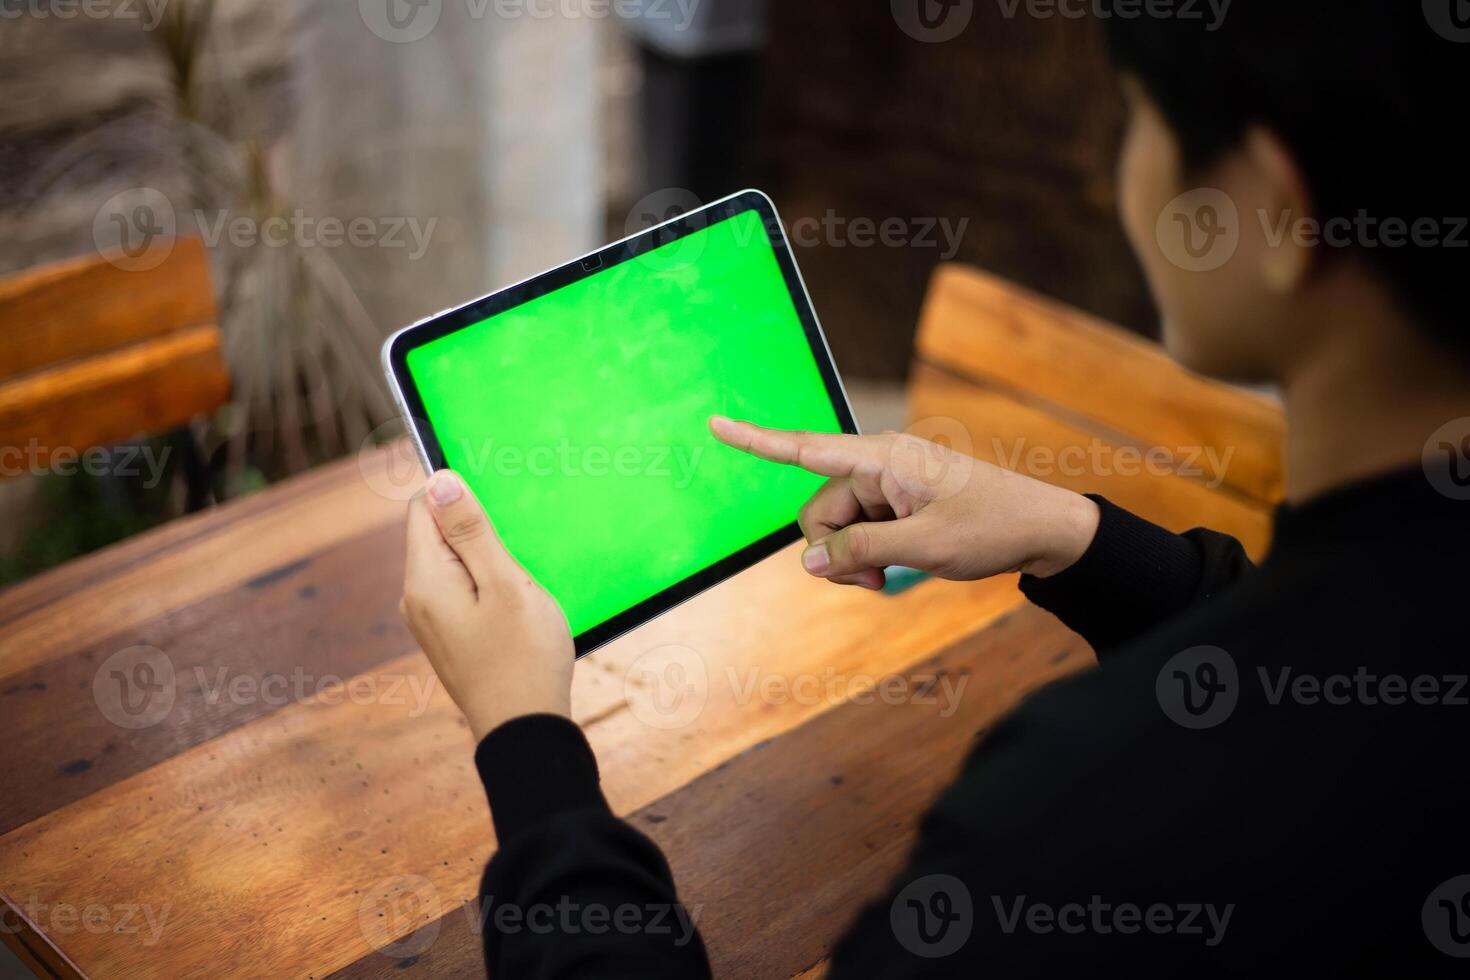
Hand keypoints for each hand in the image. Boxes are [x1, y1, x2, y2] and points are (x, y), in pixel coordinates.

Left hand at [401, 470, 573, 741]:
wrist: (525, 732)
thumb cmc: (523, 657)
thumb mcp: (505, 583)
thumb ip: (471, 530)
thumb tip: (439, 480)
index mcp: (424, 580)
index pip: (423, 508)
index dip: (460, 500)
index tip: (500, 520)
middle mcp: (416, 598)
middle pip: (438, 536)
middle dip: (480, 535)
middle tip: (518, 567)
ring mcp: (430, 621)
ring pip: (455, 565)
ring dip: (489, 565)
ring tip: (520, 596)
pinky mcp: (448, 637)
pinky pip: (463, 592)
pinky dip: (489, 590)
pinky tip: (515, 615)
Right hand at [710, 417, 1099, 589]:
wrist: (1044, 530)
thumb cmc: (992, 528)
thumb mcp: (924, 548)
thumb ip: (860, 551)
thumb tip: (808, 561)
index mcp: (884, 458)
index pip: (807, 448)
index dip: (757, 440)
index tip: (715, 424)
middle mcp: (880, 464)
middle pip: (820, 508)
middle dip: (832, 550)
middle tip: (871, 583)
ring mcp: (889, 484)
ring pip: (839, 525)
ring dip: (851, 558)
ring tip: (888, 579)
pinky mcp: (899, 502)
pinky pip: (861, 530)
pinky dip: (867, 554)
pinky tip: (893, 570)